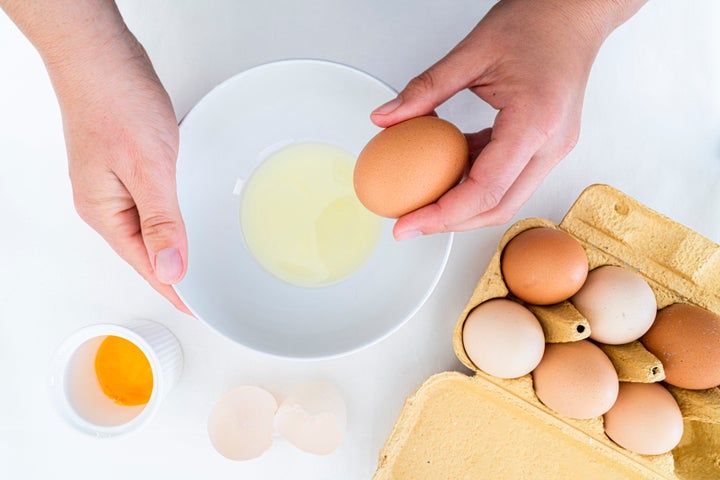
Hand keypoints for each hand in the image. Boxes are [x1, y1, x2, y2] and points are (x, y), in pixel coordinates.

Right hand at [49, 31, 189, 312]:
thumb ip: (161, 221)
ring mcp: (114, 183)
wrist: (100, 55)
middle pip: (143, 251)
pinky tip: (184, 217)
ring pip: (148, 227)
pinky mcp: (126, 163)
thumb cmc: (115, 102)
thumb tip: (169, 269)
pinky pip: (151, 202)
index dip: (172, 289)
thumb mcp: (148, 168)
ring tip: (197, 265)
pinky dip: (170, 216)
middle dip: (172, 274)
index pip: (144, 266)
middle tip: (202, 293)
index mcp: (105, 212)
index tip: (196, 308)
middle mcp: (105, 202)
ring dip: (172, 245)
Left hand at [371, 0, 645, 239]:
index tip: (408, 223)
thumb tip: (385, 118)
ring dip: (463, 206)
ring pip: (505, 199)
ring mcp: (553, 149)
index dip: (443, 215)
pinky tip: (446, 173)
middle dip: (450, 222)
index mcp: (535, 122)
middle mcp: (551, 144)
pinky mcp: (546, 146)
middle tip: (409, 221)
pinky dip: (475, 182)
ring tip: (423, 200)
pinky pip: (508, 178)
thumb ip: (426, 88)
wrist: (575, 12)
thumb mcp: (473, 52)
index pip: (485, 189)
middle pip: (498, 207)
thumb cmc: (538, 22)